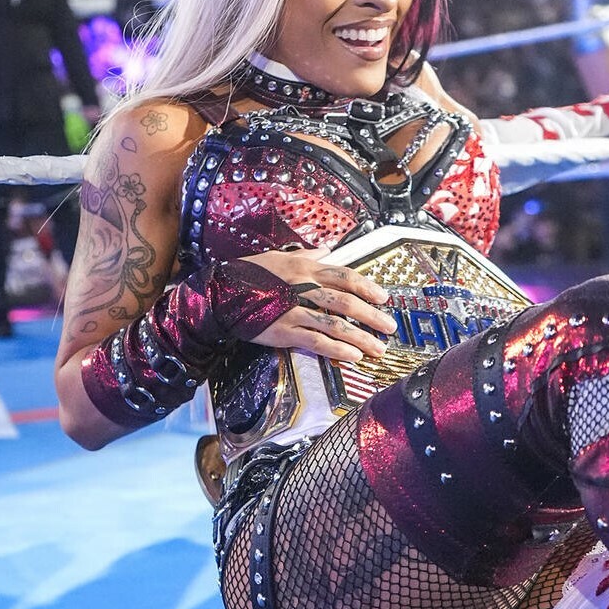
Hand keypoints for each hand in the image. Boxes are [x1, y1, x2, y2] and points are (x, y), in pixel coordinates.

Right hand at [239, 247, 395, 362]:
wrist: (219, 293)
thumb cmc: (248, 274)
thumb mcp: (278, 257)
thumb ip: (306, 255)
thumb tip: (327, 251)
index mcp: (304, 267)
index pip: (344, 276)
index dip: (367, 287)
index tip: (384, 298)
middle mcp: (303, 286)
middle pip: (346, 301)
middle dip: (372, 316)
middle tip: (390, 326)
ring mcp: (293, 309)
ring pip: (335, 324)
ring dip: (361, 338)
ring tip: (378, 348)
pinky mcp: (283, 330)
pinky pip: (316, 341)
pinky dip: (337, 349)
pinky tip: (353, 356)